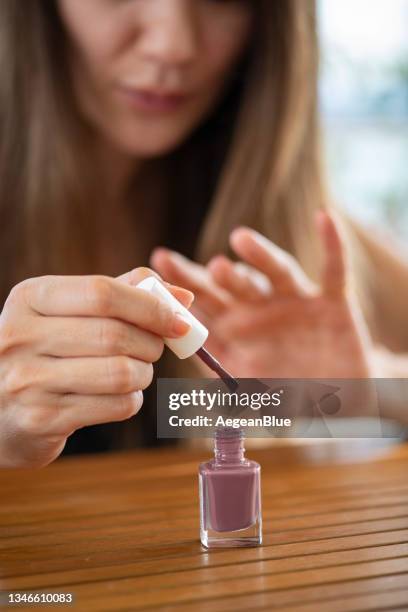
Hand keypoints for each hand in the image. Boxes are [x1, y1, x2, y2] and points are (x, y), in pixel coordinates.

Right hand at [0, 268, 192, 467]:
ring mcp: (28, 380)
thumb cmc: (46, 349)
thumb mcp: (68, 310)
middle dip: (152, 343)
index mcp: (31, 297)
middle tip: (154, 347)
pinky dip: (131, 400)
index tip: (179, 320)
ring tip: (134, 371)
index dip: (151, 306)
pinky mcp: (42, 419)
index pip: (103, 293)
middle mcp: (22, 336)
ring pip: (122, 373)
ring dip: (143, 374)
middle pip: (116, 335)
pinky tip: (117, 395)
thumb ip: (123, 293)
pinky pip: (116, 406)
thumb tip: (183, 298)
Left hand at [151, 212, 373, 378]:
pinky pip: (334, 271)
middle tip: (210, 268)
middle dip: (222, 276)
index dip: (183, 282)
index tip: (158, 262)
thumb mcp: (249, 393)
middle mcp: (262, 309)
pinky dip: (332, 245)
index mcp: (237, 328)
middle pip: (237, 284)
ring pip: (278, 272)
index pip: (205, 302)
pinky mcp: (333, 303)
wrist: (335, 403)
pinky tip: (323, 218)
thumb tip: (180, 372)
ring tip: (240, 240)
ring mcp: (296, 303)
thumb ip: (218, 381)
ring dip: (261, 256)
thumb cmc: (285, 397)